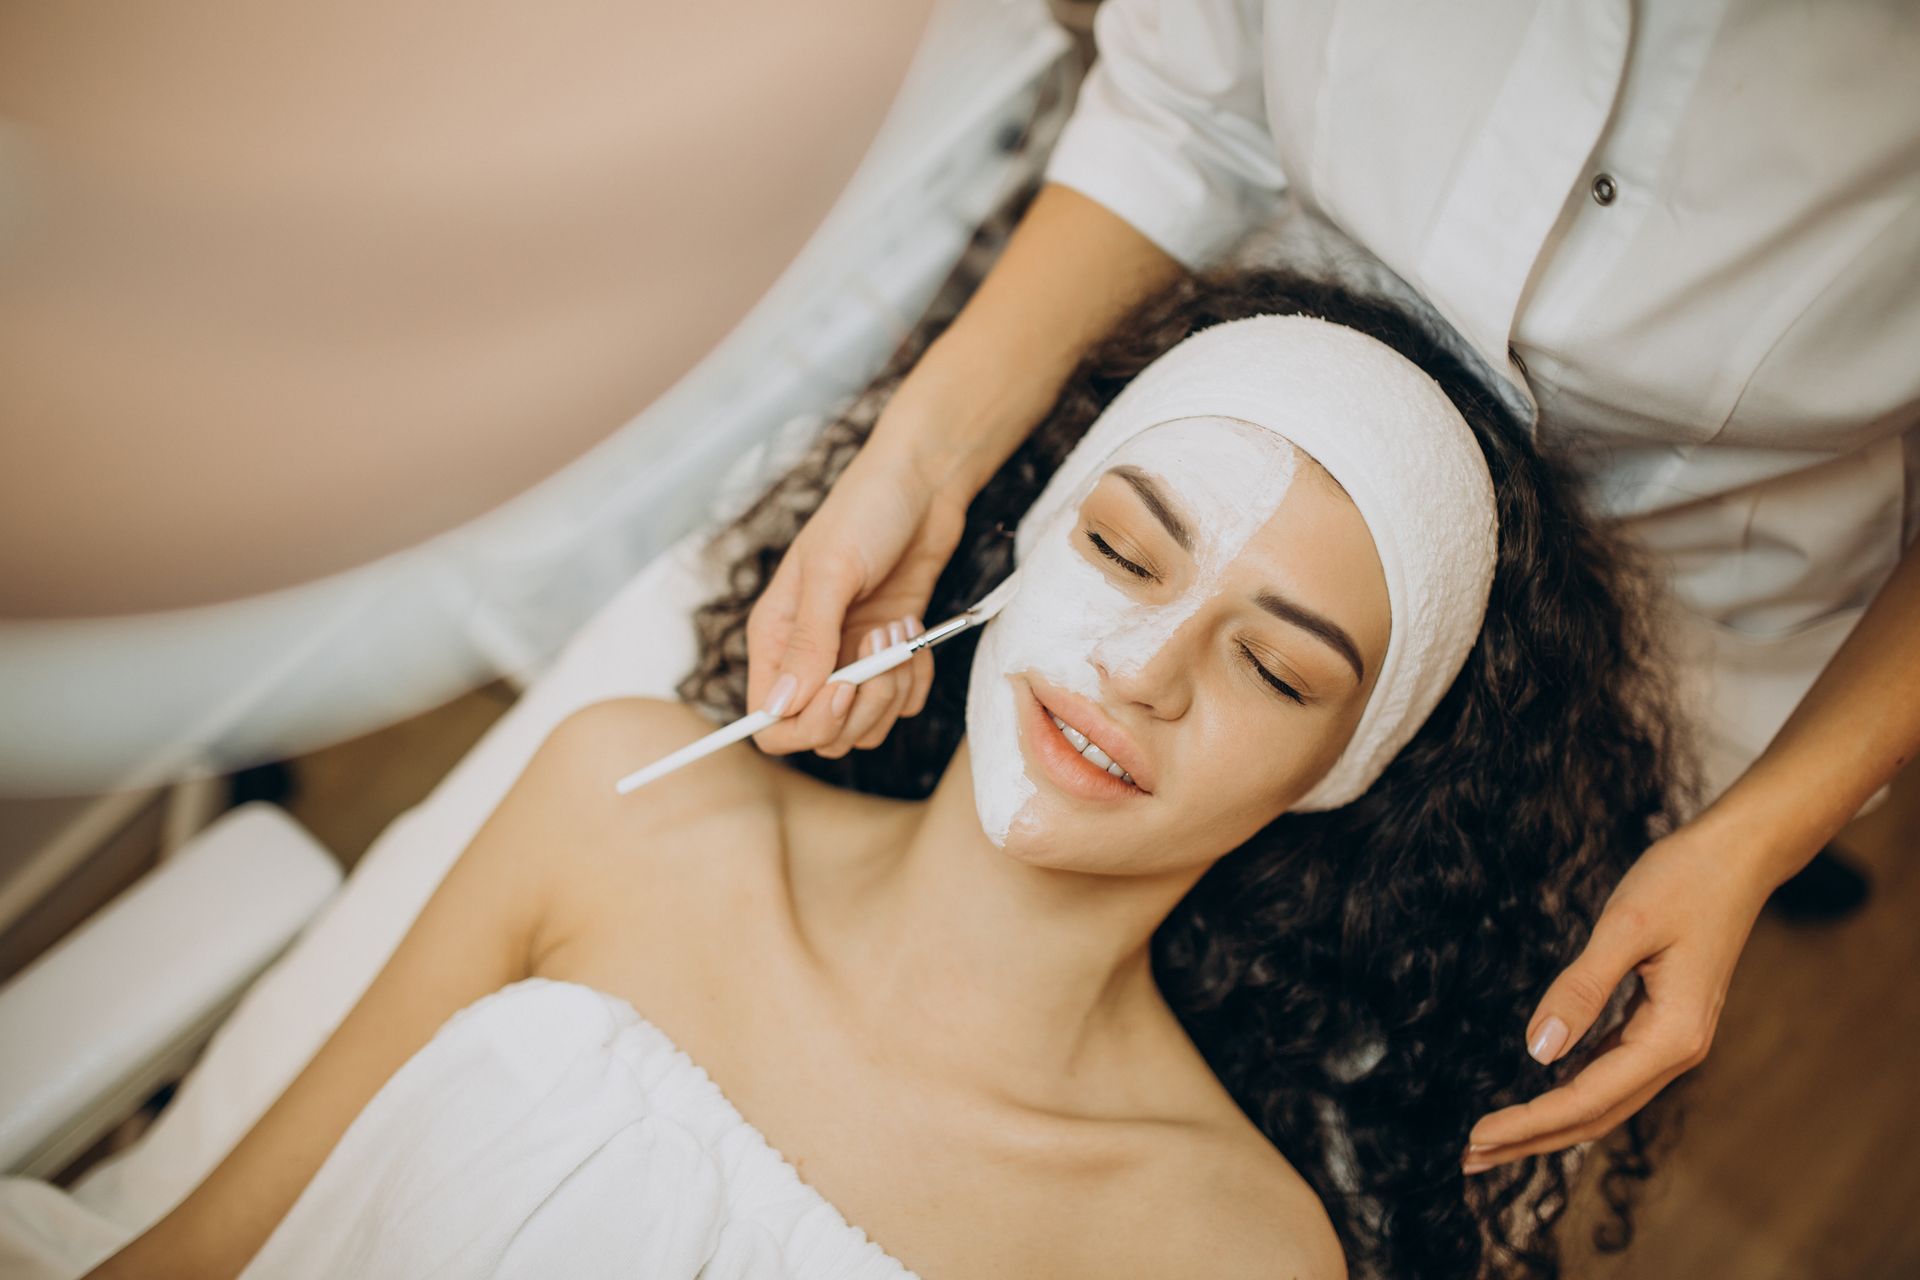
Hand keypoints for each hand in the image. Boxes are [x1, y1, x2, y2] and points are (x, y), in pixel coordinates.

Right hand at [746, 432, 970, 758]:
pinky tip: (914, 632)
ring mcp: (851, 660)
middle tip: (882, 648)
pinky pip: (901, 704)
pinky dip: (916, 679)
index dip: (806, 725)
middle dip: (860, 706)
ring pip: (866, 726)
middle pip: (822, 734)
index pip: (770, 721)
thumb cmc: (867, 511)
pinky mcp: (890, 657)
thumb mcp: (832, 570)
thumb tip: (782, 706)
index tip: (844, 689)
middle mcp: (809, 658)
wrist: (923, 484)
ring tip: (900, 631)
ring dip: (892, 690)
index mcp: (776, 639)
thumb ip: (809, 641)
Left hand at [1460, 820, 1778, 1173]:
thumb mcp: (1625, 926)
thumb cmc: (1685, 880)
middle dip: (1530, 1140)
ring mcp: (1672, 1040)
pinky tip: (1538, 1095)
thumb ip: (1579, 989)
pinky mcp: (1663, 1023)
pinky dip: (1571, 1092)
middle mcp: (1677, 1051)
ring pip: (1603, 1100)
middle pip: (1594, 1115)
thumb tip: (1537, 1050)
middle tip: (1467, 1158)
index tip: (1476, 1135)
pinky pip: (1611, 1073)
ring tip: (1493, 1137)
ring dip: (1548, 1123)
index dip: (1528, 1122)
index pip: (1586, 1097)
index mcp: (1672, 1036)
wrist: (1739, 855)